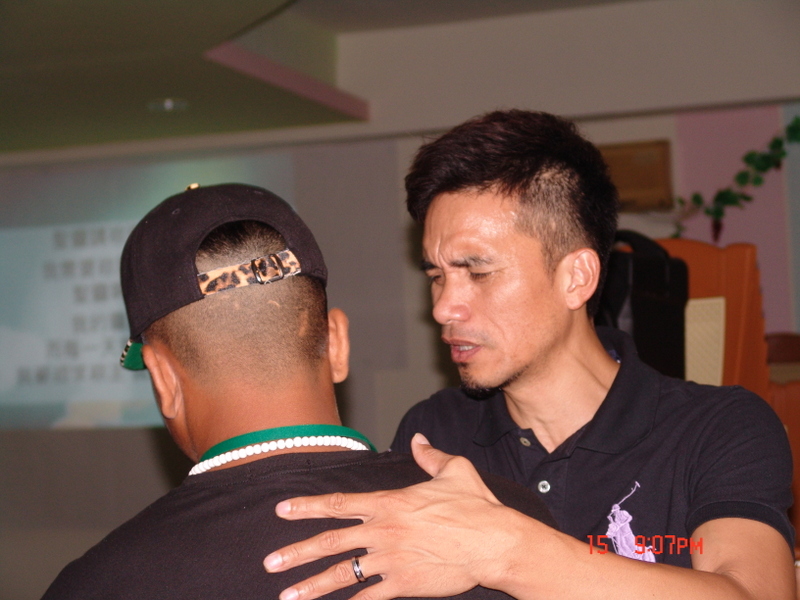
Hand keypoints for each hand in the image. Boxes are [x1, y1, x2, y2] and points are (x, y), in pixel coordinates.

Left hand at [263, 433, 520, 599]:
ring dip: (311, 586)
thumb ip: (431, 456)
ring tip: (287, 595)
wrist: (494, 541)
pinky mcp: (403, 585)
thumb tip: (419, 439)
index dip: (307, 507)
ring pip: (341, 574)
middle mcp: (382, 531)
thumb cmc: (476, 506)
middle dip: (296, 552)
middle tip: (270, 562)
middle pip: (330, 541)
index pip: (339, 503)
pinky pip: (367, 598)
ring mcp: (390, 560)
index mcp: (388, 503)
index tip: (281, 510)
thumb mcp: (455, 471)